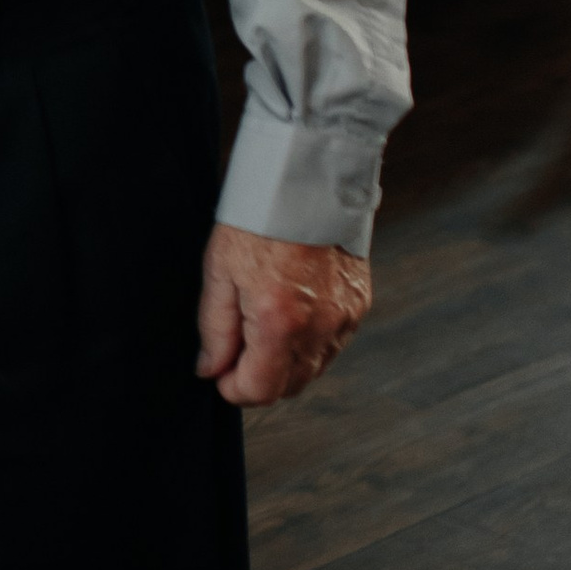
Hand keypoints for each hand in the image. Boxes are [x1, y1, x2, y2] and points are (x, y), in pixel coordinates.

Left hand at [196, 223, 370, 407]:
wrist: (306, 179)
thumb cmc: (260, 217)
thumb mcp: (219, 271)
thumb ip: (215, 330)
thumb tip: (211, 369)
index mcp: (279, 321)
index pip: (260, 390)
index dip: (233, 389)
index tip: (220, 373)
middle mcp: (319, 326)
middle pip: (289, 386)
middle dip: (259, 377)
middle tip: (238, 346)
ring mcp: (344, 317)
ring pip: (313, 368)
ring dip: (285, 361)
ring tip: (264, 321)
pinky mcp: (359, 304)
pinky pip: (333, 343)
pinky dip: (310, 341)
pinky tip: (292, 310)